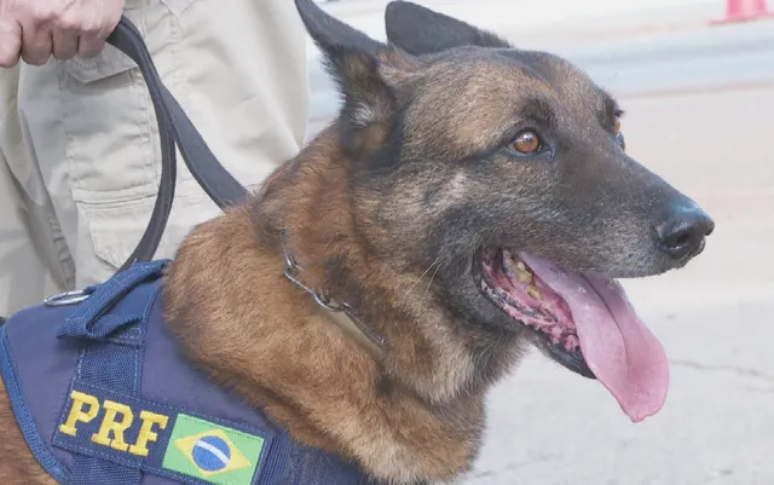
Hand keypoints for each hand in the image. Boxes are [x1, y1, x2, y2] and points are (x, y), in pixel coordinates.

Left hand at [0, 0, 125, 67]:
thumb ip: (9, 12)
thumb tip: (7, 35)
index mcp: (15, 7)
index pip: (5, 54)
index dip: (10, 53)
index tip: (15, 48)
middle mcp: (41, 19)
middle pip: (36, 57)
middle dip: (40, 45)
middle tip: (46, 26)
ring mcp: (70, 25)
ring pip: (62, 54)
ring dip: (64, 42)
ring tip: (67, 19)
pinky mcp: (95, 29)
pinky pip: (87, 52)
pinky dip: (86, 42)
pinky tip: (83, 23)